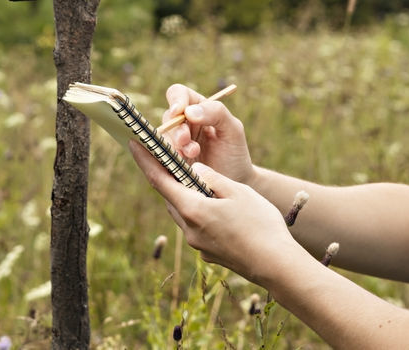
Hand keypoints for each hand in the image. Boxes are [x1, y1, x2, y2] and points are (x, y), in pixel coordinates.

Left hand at [129, 140, 298, 284]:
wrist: (276, 266)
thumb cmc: (260, 224)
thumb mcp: (237, 191)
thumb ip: (212, 178)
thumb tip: (194, 169)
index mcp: (192, 209)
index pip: (160, 180)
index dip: (145, 160)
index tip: (132, 142)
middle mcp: (189, 229)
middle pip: (170, 197)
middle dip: (166, 177)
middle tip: (165, 157)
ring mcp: (198, 244)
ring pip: (183, 212)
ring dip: (183, 195)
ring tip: (192, 180)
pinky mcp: (209, 252)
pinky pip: (196, 226)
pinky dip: (198, 211)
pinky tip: (214, 205)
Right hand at [161, 83, 254, 184]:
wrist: (234, 182)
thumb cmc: (234, 153)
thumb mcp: (233, 130)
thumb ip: (216, 113)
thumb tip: (188, 111)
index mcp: (198, 108)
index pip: (179, 93)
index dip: (176, 100)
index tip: (179, 112)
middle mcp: (183, 123)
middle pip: (168, 117)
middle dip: (177, 129)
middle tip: (186, 142)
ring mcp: (174, 142)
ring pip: (162, 137)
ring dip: (175, 146)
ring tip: (193, 154)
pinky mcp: (169, 160)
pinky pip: (159, 155)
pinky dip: (169, 158)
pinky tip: (184, 165)